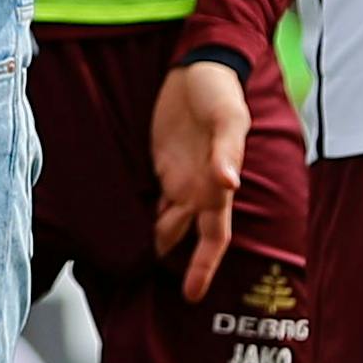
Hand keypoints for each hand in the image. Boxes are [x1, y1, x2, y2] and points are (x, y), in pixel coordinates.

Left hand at [151, 60, 248, 301]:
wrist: (198, 68)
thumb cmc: (221, 93)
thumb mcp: (228, 118)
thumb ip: (226, 150)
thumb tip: (229, 182)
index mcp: (218, 184)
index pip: (214, 236)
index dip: (204, 265)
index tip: (192, 295)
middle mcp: (199, 188)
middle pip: (189, 236)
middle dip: (179, 264)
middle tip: (161, 295)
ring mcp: (179, 176)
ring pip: (169, 220)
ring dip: (158, 241)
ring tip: (139, 268)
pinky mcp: (162, 161)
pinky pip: (155, 195)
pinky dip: (147, 214)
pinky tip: (133, 227)